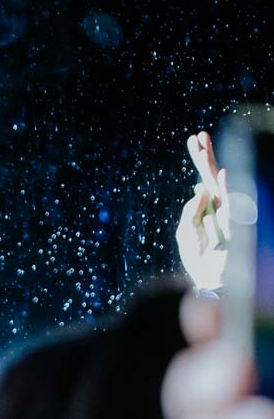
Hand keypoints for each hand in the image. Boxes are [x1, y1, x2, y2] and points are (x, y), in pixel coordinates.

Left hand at [176, 131, 230, 293]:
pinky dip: (227, 187)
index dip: (199, 160)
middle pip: (211, 176)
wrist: (210, 282)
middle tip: (199, 136)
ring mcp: (227, 213)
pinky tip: (222, 173)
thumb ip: (189, 211)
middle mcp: (218, 206)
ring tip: (203, 150)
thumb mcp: (185, 233)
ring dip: (210, 167)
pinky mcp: (233, 224)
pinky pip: (231, 202)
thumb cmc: (198, 259)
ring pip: (219, 185)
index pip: (203, 178)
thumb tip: (199, 189)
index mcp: (207, 207)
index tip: (194, 140)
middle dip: (205, 156)